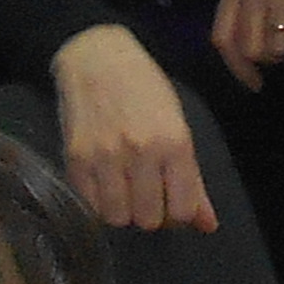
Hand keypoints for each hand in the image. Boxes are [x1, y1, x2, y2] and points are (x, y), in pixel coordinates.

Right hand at [52, 26, 218, 232]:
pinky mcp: (75, 159)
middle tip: (147, 192)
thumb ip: (192, 180)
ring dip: (123, 210)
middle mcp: (140, 151)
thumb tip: (207, 226)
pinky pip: (90, 206)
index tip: (172, 200)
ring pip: (118, 218)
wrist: (97, 57)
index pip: (182, 210)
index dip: (179, 213)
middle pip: (149, 220)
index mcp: (174, 142)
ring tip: (125, 189)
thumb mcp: (178, 126)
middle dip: (151, 212)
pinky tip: (105, 183)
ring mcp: (104, 156)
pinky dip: (99, 203)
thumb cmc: (145, 90)